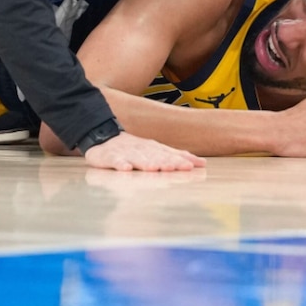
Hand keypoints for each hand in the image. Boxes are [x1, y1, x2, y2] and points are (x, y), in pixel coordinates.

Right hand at [83, 131, 205, 171]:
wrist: (103, 137)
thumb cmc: (134, 148)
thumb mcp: (156, 150)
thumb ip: (177, 156)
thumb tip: (202, 163)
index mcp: (153, 148)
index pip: (169, 154)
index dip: (180, 160)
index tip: (192, 166)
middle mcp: (142, 150)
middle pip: (155, 156)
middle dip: (166, 162)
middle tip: (176, 168)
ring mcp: (126, 153)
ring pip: (137, 158)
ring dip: (145, 162)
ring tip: (153, 168)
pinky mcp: (110, 157)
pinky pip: (115, 160)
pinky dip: (120, 164)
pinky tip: (125, 168)